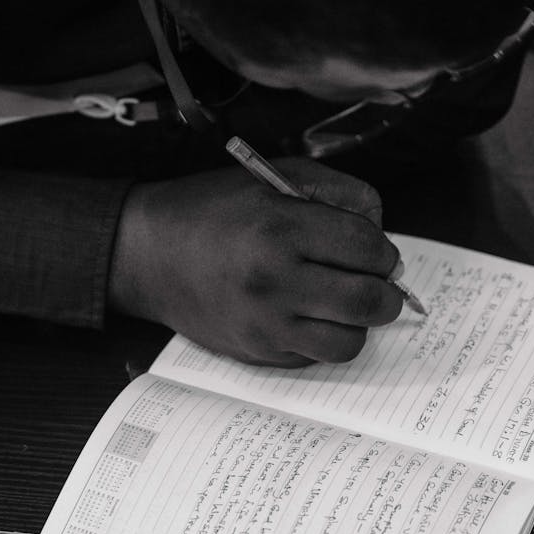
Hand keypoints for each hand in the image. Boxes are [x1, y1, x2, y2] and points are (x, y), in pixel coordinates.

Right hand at [109, 158, 404, 365]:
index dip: (384, 251)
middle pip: (368, 301)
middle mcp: (273, 281)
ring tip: (342, 302)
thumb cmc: (213, 210)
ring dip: (357, 323)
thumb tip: (382, 234)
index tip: (377, 251)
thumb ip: (339, 193)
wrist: (148, 253)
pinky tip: (306, 313)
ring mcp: (264, 324)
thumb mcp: (274, 176)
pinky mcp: (256, 352)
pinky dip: (323, 338)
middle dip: (386, 291)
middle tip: (376, 281)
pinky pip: (315, 357)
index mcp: (280, 229)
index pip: (368, 249)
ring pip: (349, 342)